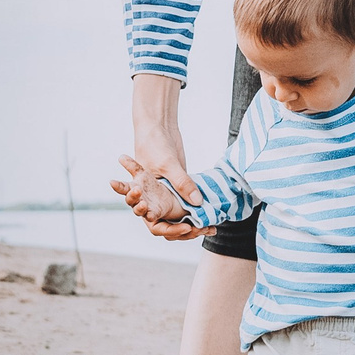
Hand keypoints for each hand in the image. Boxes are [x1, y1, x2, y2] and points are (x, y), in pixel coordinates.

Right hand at [125, 73, 206, 241]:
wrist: (159, 126)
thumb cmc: (154, 144)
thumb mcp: (169, 164)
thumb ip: (182, 182)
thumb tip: (198, 202)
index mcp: (142, 194)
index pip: (148, 217)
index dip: (162, 227)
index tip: (180, 228)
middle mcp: (151, 196)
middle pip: (163, 222)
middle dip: (179, 229)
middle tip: (194, 229)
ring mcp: (165, 192)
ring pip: (176, 216)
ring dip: (190, 224)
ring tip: (208, 228)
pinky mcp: (178, 186)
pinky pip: (187, 203)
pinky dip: (197, 211)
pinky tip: (212, 219)